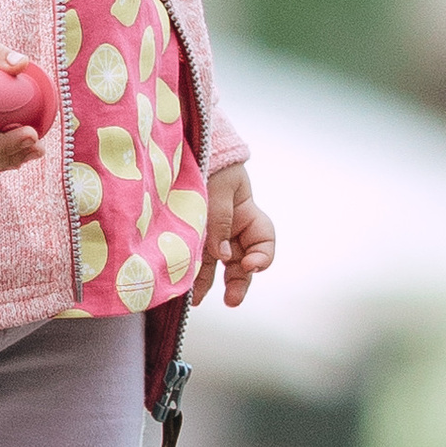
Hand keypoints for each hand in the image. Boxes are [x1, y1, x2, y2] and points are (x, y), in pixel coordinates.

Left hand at [194, 162, 274, 307]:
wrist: (183, 146)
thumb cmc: (209, 159)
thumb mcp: (219, 186)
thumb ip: (220, 219)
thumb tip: (222, 255)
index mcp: (247, 213)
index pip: (264, 240)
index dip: (262, 257)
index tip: (248, 265)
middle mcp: (232, 229)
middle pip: (242, 261)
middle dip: (238, 282)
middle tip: (231, 300)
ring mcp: (209, 234)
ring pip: (214, 265)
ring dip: (208, 284)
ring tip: (196, 300)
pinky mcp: (188, 235)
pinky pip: (193, 257)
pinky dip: (189, 272)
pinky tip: (181, 286)